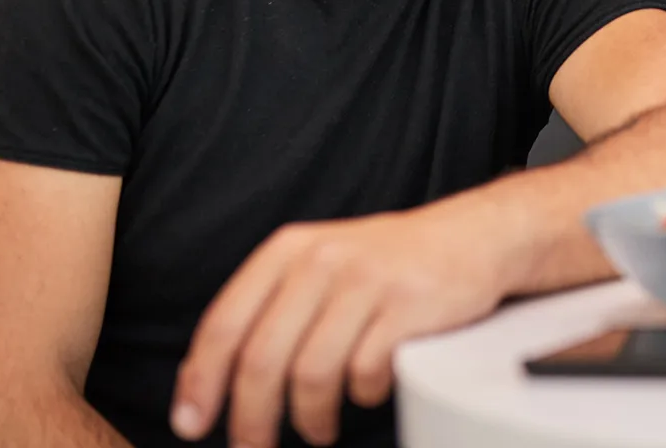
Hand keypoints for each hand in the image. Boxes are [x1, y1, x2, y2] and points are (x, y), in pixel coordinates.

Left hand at [170, 200, 507, 446]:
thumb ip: (267, 309)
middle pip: (263, 359)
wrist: (473, 236)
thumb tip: (206, 382)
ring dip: (310, 418)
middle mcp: (322, 261)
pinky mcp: (408, 306)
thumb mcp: (318, 264)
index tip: (192, 424)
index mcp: (288, 251)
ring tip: (318, 429)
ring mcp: (367, 281)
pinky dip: (363, 395)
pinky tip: (368, 389)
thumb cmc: (387, 263)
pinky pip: (365, 374)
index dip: (201, 383)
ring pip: (312, 375)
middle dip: (251, 420)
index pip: (224, 324)